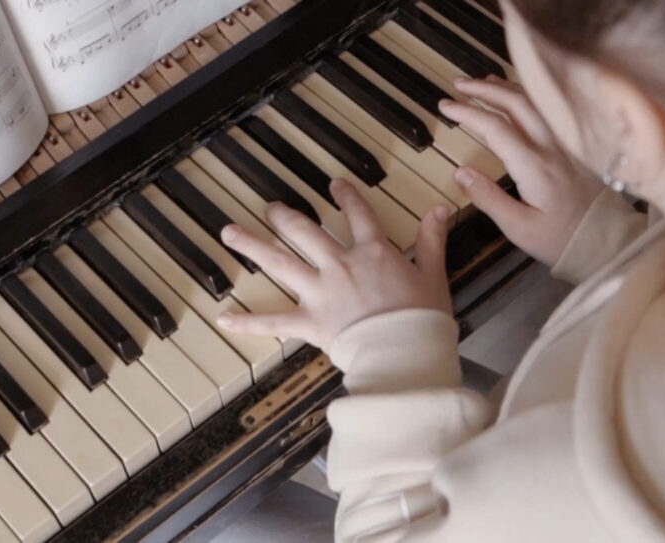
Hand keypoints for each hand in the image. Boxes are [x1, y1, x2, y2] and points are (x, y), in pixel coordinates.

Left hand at [216, 178, 451, 351]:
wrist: (405, 353)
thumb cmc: (423, 320)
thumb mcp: (433, 275)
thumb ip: (432, 241)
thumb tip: (441, 210)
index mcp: (373, 252)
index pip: (358, 214)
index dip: (347, 196)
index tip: (336, 184)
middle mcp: (340, 265)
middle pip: (306, 231)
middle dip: (285, 216)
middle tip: (271, 208)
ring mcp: (321, 293)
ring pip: (280, 262)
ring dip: (253, 245)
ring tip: (229, 233)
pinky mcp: (311, 323)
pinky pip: (274, 322)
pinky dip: (249, 322)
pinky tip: (224, 318)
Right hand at [439, 75, 603, 266]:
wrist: (604, 242)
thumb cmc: (559, 239)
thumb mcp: (518, 228)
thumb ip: (488, 198)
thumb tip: (460, 173)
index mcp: (535, 167)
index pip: (495, 127)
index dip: (467, 113)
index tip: (444, 107)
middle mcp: (552, 147)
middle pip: (516, 103)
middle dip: (483, 90)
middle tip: (458, 85)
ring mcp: (567, 142)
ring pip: (535, 102)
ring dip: (505, 88)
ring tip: (480, 83)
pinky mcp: (575, 144)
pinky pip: (548, 110)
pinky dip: (527, 97)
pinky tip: (515, 96)